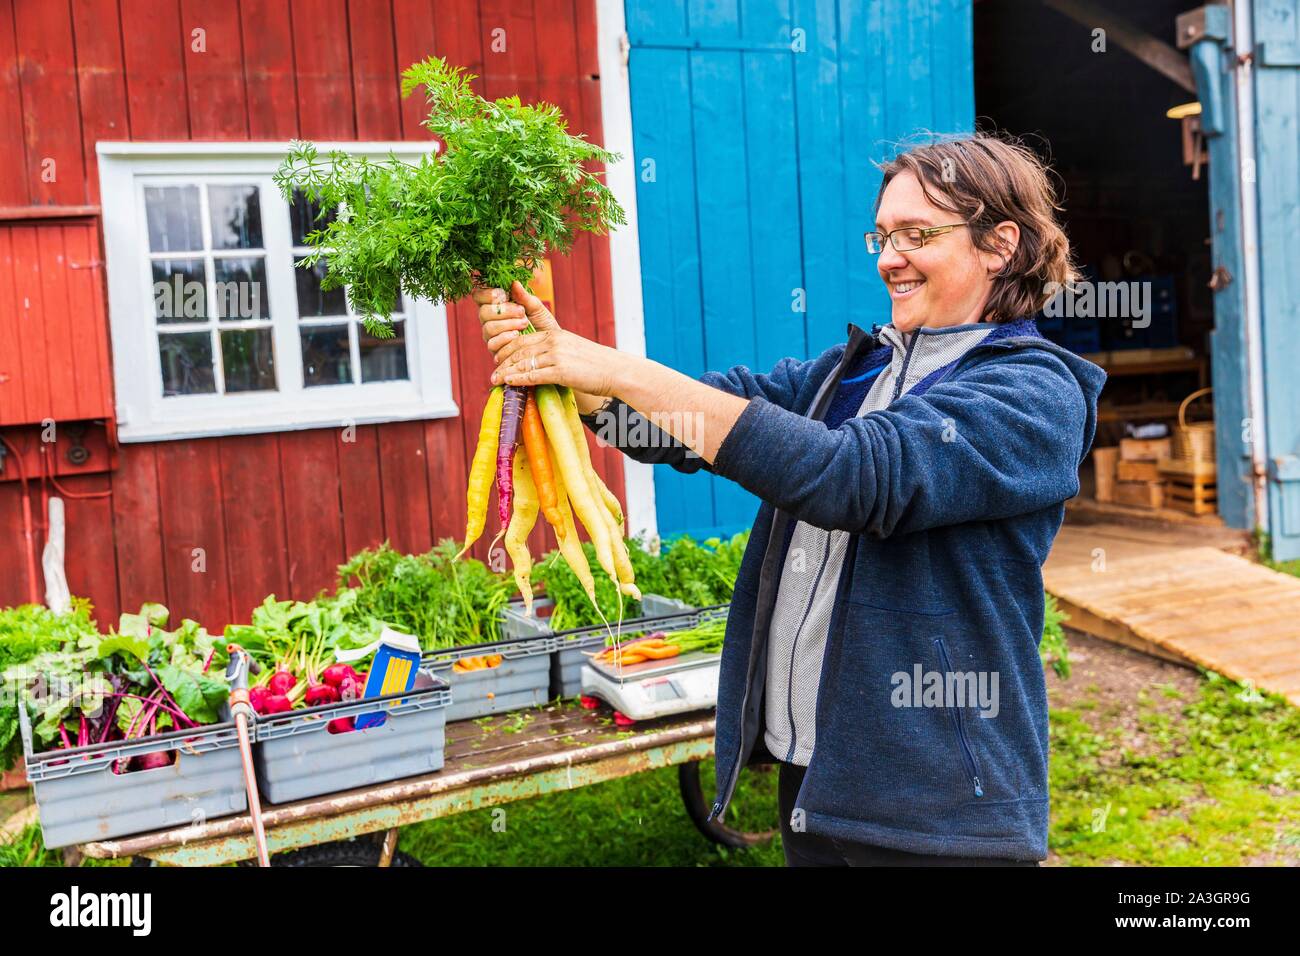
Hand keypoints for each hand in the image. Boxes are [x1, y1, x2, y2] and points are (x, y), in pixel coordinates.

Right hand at [473, 280, 559, 357]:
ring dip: (507, 324)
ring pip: (488, 328)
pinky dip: (505, 338)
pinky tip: (517, 335)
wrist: (551, 345)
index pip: (479, 296)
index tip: (503, 294)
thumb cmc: (543, 324)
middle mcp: (490, 320)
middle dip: (503, 310)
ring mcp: (491, 337)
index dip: (487, 294)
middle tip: (521, 311)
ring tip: (525, 323)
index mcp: (495, 305)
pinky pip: (492, 344)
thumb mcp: (536, 308)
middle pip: (483, 312)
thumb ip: (524, 296)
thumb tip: (514, 283)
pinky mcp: (496, 352)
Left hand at [489, 323, 626, 396]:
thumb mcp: (572, 348)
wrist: (615, 371)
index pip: (522, 339)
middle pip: (519, 350)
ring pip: (523, 363)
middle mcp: (554, 341)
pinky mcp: (562, 371)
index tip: (498, 359)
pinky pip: (534, 375)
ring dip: (506, 372)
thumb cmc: (594, 364)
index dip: (506, 349)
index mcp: (555, 334)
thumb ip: (554, 349)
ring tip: (495, 380)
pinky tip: (509, 383)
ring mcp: (557, 356)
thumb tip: (539, 360)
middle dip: (502, 361)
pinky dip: (518, 379)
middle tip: (493, 372)